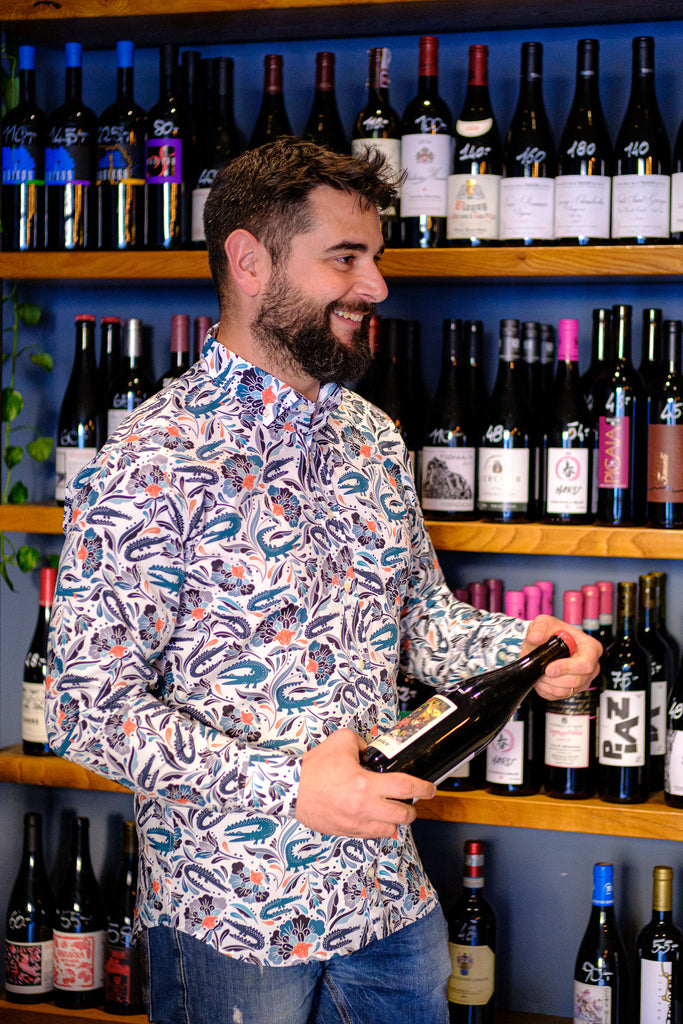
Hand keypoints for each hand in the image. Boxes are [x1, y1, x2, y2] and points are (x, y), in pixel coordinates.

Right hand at [294, 728, 435, 838]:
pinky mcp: (346, 832)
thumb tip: (371, 751)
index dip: (424, 788)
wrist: (290, 789)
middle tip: (410, 800)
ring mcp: (356, 823)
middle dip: (412, 808)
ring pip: (390, 830)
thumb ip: (362, 742)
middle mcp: (365, 808)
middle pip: (404, 815)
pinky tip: (374, 816)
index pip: (406, 787)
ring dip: (395, 820)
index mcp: (366, 784)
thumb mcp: (341, 741)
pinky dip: (378, 827)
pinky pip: (371, 835)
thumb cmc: (315, 767)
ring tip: (391, 809)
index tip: (432, 788)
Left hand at [522, 614, 601, 700]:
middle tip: (540, 670)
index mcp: (591, 648)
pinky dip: (546, 690)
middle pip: (576, 681)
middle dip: (554, 678)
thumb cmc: (551, 631)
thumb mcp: (545, 622)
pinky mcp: (572, 690)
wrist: (544, 642)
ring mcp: (583, 680)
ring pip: (566, 690)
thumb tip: (535, 637)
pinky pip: (559, 696)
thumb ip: (540, 628)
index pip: (585, 664)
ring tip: (539, 673)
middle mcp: (591, 666)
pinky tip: (541, 679)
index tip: (549, 668)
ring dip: (548, 684)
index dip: (566, 668)